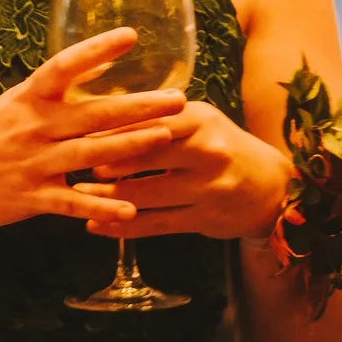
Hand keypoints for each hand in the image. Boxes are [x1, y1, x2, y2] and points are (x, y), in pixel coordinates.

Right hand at [0, 29, 184, 232]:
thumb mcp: (14, 103)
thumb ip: (55, 88)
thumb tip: (97, 63)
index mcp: (29, 98)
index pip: (65, 66)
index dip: (97, 50)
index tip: (130, 36)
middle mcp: (34, 127)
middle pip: (94, 113)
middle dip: (139, 106)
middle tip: (177, 98)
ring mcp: (34, 163)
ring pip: (92, 154)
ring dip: (131, 146)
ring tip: (166, 137)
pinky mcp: (33, 198)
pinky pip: (73, 202)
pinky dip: (101, 206)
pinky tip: (130, 210)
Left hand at [86, 98, 291, 243]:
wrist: (270, 185)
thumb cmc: (221, 146)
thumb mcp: (197, 122)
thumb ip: (158, 119)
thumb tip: (102, 115)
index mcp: (199, 118)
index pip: (145, 120)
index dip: (109, 128)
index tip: (75, 131)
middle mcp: (206, 150)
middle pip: (142, 156)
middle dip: (103, 162)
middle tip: (70, 163)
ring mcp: (207, 187)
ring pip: (144, 194)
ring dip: (106, 197)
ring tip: (79, 195)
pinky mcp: (205, 218)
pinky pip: (155, 224)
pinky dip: (122, 226)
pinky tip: (98, 225)